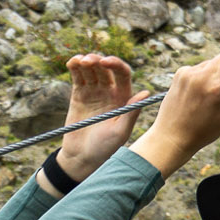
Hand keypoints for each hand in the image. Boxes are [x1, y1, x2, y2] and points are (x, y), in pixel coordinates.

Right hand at [53, 54, 149, 182]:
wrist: (82, 158)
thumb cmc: (105, 148)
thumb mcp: (120, 132)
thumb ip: (131, 112)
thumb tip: (146, 93)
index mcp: (123, 98)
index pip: (122, 74)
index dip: (115, 64)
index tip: (106, 62)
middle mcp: (110, 92)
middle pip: (105, 68)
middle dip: (98, 61)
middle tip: (89, 61)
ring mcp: (93, 92)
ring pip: (91, 69)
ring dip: (86, 61)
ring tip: (80, 62)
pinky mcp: (78, 95)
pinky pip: (78, 76)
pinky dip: (75, 67)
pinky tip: (73, 63)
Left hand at [131, 49, 219, 177]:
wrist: (172, 137)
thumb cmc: (204, 130)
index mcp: (217, 86)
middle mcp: (202, 75)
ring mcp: (189, 73)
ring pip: (211, 62)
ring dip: (213, 73)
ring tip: (206, 96)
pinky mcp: (179, 73)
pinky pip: (198, 67)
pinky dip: (200, 76)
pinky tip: (195, 94)